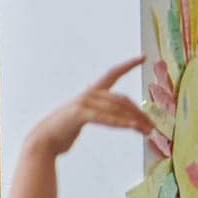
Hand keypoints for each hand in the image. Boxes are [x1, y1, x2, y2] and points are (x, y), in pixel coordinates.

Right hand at [24, 57, 152, 156]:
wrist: (44, 140)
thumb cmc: (66, 131)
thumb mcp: (88, 118)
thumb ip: (105, 115)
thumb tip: (128, 120)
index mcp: (91, 92)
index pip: (112, 74)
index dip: (127, 65)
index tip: (143, 57)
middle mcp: (89, 94)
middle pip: (122, 100)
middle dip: (140, 113)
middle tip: (153, 126)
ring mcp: (83, 102)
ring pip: (117, 109)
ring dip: (135, 121)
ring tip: (148, 131)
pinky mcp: (79, 114)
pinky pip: (106, 118)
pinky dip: (121, 122)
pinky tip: (134, 127)